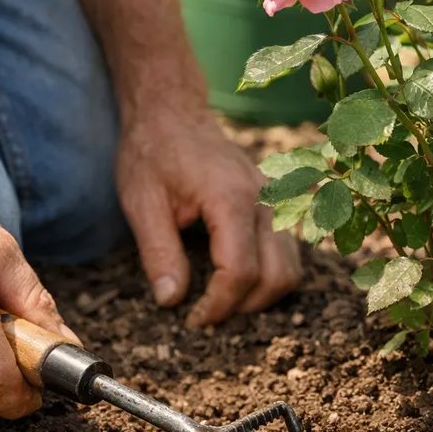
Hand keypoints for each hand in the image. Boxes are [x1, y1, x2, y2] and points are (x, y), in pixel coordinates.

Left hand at [116, 113, 301, 326]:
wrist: (173, 111)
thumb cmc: (154, 152)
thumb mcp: (142, 202)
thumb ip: (158, 253)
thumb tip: (171, 301)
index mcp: (231, 198)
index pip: (240, 271)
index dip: (219, 306)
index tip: (193, 320)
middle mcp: (266, 200)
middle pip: (276, 277)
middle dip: (243, 307)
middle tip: (207, 316)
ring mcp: (277, 201)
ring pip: (290, 268)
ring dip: (261, 296)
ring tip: (222, 302)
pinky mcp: (277, 205)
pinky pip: (289, 252)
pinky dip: (269, 275)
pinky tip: (236, 279)